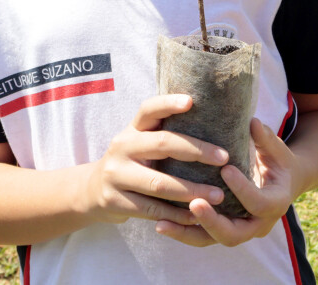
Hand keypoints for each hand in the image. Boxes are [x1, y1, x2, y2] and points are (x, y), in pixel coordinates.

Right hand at [82, 95, 230, 227]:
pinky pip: (152, 209)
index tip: (191, 101)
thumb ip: (164, 133)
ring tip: (219, 195)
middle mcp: (121, 147)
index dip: (168, 103)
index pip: (148, 109)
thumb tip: (213, 123)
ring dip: (192, 190)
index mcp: (132, 129)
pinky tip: (197, 216)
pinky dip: (177, 214)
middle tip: (225, 157)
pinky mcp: (114, 201)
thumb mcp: (140, 142)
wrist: (92, 190)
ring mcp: (115, 175)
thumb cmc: (131, 162)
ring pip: (159, 183)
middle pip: (162, 144)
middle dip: (197, 151)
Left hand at [155, 118, 300, 246]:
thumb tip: (253, 122)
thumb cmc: (279, 162)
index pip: (259, 203)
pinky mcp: (223, 231)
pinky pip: (201, 237)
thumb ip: (265, 138)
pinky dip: (182, 231)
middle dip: (212, 221)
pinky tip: (160, 223)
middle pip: (234, 234)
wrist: (283, 184)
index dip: (243, 188)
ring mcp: (240, 231)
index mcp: (275, 203)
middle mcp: (258, 224)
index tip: (226, 169)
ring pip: (212, 240)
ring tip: (162, 223)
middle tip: (194, 203)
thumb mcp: (276, 149)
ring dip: (187, 233)